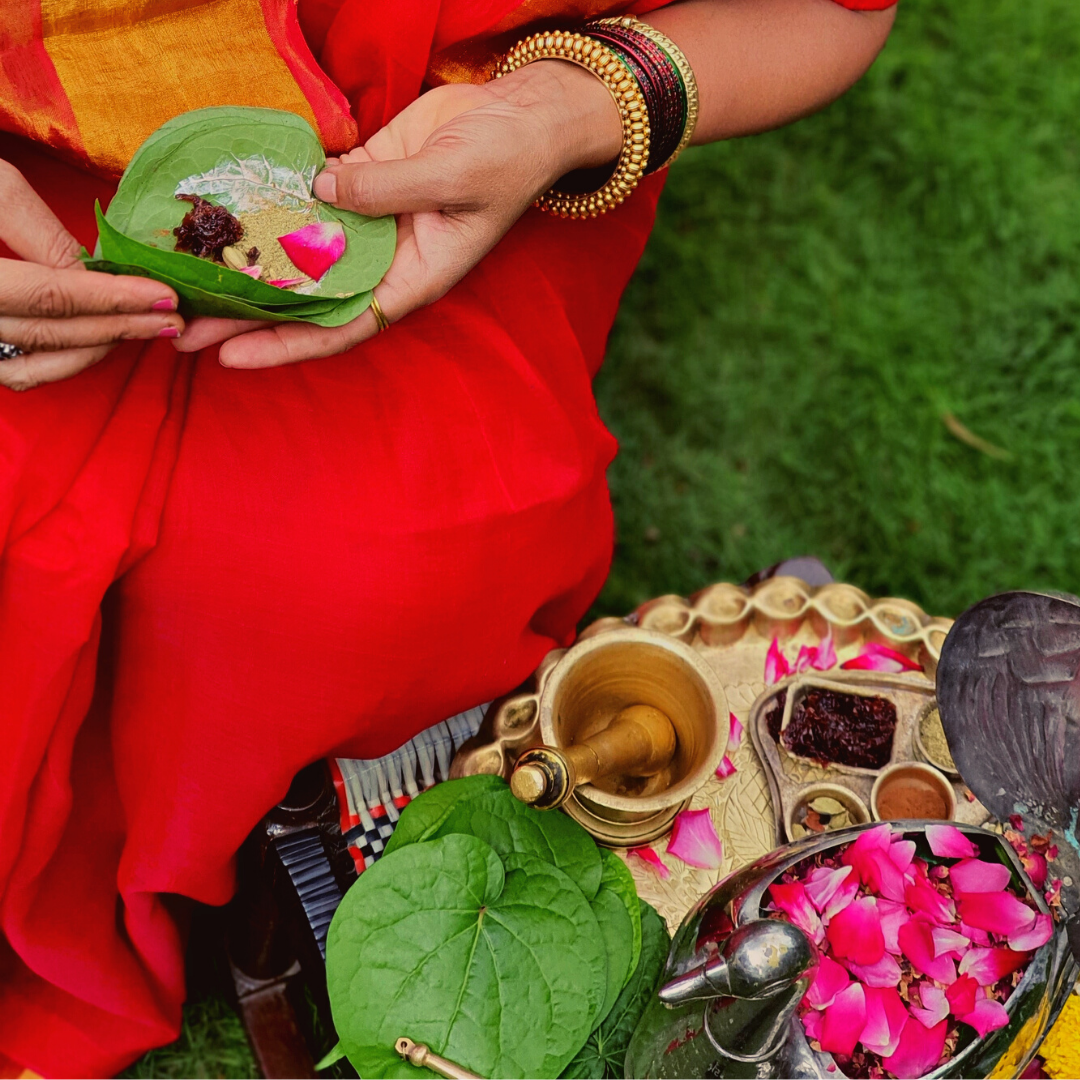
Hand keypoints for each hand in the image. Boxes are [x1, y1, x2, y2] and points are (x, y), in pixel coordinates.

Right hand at [0, 161, 182, 390]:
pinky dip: (59, 364)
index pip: (51, 293)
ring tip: (143, 331)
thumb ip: (39, 230)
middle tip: (173, 321)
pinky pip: (16, 373)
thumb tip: (93, 272)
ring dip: (95, 351)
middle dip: (118, 328)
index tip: (164, 296)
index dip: (113, 298)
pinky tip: (96, 345)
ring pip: (35, 364)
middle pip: (50, 333)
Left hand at [177, 60, 622, 367]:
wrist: (523, 116)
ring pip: (298, 254)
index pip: (340, 328)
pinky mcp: (359, 183)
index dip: (286, 346)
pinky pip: (307, 200)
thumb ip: (385, 189)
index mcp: (409, 280)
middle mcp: (381, 261)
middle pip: (305, 301)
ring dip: (248, 264)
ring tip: (189, 273)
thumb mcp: (452, 177)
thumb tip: (317, 194)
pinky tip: (226, 211)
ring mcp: (366, 223)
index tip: (232, 357)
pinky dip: (271, 204)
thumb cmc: (506, 160)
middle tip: (182, 326)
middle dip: (246, 315)